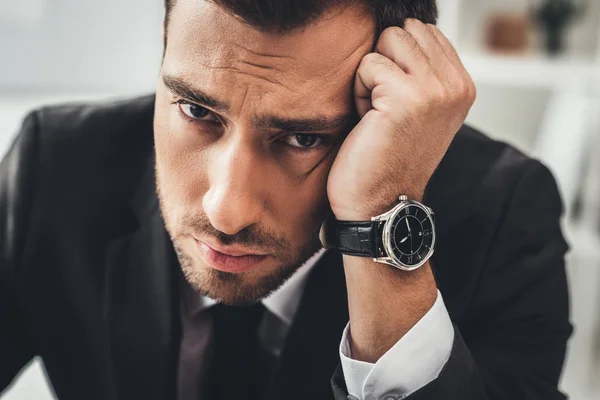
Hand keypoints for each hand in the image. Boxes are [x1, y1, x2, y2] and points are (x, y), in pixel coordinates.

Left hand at [327, 19, 475, 220]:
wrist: (380, 203)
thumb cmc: (390, 156)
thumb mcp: (421, 109)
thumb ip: (424, 70)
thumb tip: (401, 30)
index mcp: (462, 86)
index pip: (426, 32)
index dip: (399, 61)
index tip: (397, 102)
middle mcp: (456, 86)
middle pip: (406, 31)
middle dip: (385, 63)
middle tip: (384, 106)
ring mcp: (433, 90)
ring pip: (388, 41)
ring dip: (372, 75)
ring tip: (377, 112)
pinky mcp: (404, 97)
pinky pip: (368, 65)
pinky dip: (359, 92)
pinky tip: (369, 121)